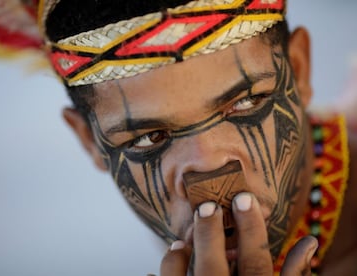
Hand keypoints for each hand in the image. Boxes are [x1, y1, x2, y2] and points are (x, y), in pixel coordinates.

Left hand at [160, 192, 317, 275]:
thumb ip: (294, 275)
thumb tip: (309, 243)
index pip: (256, 261)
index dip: (251, 228)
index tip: (243, 198)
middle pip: (213, 267)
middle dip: (209, 233)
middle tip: (207, 206)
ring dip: (179, 256)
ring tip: (181, 242)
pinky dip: (166, 269)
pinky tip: (173, 254)